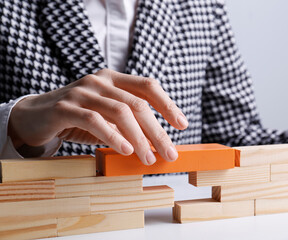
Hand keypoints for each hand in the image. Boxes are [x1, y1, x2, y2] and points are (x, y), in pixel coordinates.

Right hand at [8, 69, 187, 164]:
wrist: (34, 117)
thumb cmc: (78, 118)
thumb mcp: (107, 117)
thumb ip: (128, 123)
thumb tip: (157, 143)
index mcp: (114, 79)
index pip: (148, 86)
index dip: (168, 105)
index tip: (182, 125)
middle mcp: (100, 81)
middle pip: (138, 104)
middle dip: (157, 131)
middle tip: (169, 153)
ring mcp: (82, 91)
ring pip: (120, 112)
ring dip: (139, 138)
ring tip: (148, 158)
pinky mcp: (65, 107)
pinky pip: (95, 120)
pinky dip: (113, 136)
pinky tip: (126, 151)